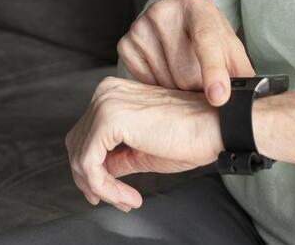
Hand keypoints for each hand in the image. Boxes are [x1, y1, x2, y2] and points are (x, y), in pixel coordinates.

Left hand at [65, 76, 222, 211]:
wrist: (217, 126)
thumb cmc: (191, 134)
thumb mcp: (144, 151)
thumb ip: (117, 157)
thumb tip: (98, 171)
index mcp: (114, 93)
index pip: (86, 135)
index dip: (94, 169)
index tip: (114, 193)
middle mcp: (106, 93)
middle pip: (77, 145)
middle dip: (92, 180)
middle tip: (119, 200)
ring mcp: (106, 103)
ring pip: (80, 157)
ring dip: (100, 188)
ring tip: (126, 200)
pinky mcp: (109, 120)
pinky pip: (90, 164)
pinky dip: (104, 187)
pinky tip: (127, 196)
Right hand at [117, 0, 254, 106]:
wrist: (177, 21)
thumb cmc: (208, 36)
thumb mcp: (230, 46)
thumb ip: (241, 69)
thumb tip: (251, 99)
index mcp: (197, 3)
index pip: (206, 39)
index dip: (214, 71)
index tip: (219, 97)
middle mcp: (164, 9)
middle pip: (185, 72)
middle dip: (199, 88)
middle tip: (205, 83)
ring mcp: (141, 25)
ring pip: (165, 83)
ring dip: (179, 89)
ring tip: (183, 73)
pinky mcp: (126, 44)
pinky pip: (146, 83)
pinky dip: (159, 86)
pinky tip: (166, 71)